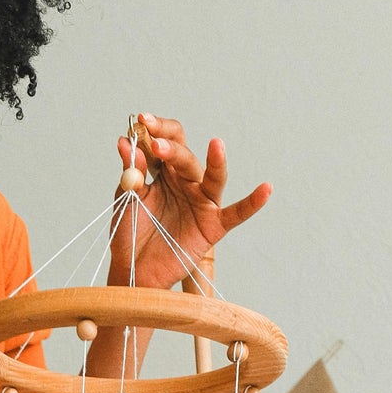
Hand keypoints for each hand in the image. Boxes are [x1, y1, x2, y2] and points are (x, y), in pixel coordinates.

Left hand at [109, 114, 270, 289]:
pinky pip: (237, 213)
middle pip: (185, 157)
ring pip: (214, 177)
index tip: (141, 120)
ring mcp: (201, 203)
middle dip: (171, 148)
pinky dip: (253, 202)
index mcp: (163, 172)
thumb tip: (125, 141)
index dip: (156, 129)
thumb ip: (131, 172)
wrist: (134, 271)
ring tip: (216, 145)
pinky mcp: (213, 226)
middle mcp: (185, 183)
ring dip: (216, 161)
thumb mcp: (127, 199)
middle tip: (155, 144)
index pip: (166, 141)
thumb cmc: (129, 234)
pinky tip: (266, 188)